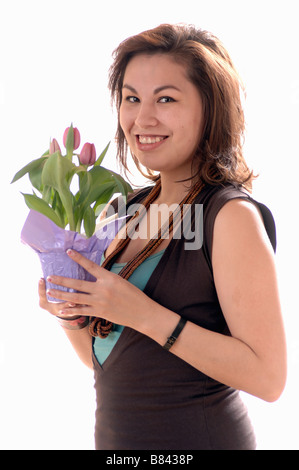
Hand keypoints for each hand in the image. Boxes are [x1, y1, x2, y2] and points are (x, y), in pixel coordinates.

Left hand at [41, 249, 155, 329]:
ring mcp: (100, 302)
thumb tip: (92, 275)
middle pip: (77, 283)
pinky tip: (61, 309)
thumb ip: (105, 279)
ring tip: (50, 292)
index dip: (78, 258)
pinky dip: (71, 310)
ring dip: (61, 294)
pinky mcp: (100, 312)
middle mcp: (102, 289)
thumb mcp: (121, 281)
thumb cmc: (134, 295)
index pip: (90, 265)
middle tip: (49, 277)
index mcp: (109, 278)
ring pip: (76, 297)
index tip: (68, 252)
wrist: (142, 312)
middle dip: (61, 280)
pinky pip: (82, 311)